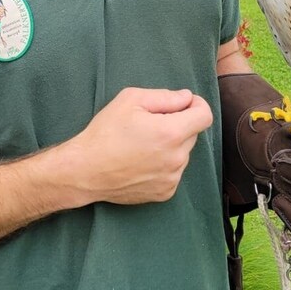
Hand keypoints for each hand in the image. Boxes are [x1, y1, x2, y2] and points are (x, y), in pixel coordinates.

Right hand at [70, 87, 212, 204]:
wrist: (86, 170)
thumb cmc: (105, 132)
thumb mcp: (130, 100)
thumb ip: (165, 96)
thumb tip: (186, 98)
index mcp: (171, 133)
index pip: (205, 116)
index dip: (197, 104)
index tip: (184, 103)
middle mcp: (176, 158)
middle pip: (193, 133)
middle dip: (179, 123)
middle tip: (152, 123)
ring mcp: (172, 178)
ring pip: (183, 153)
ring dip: (172, 144)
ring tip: (144, 144)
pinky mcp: (165, 193)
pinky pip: (174, 171)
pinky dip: (165, 163)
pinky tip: (142, 160)